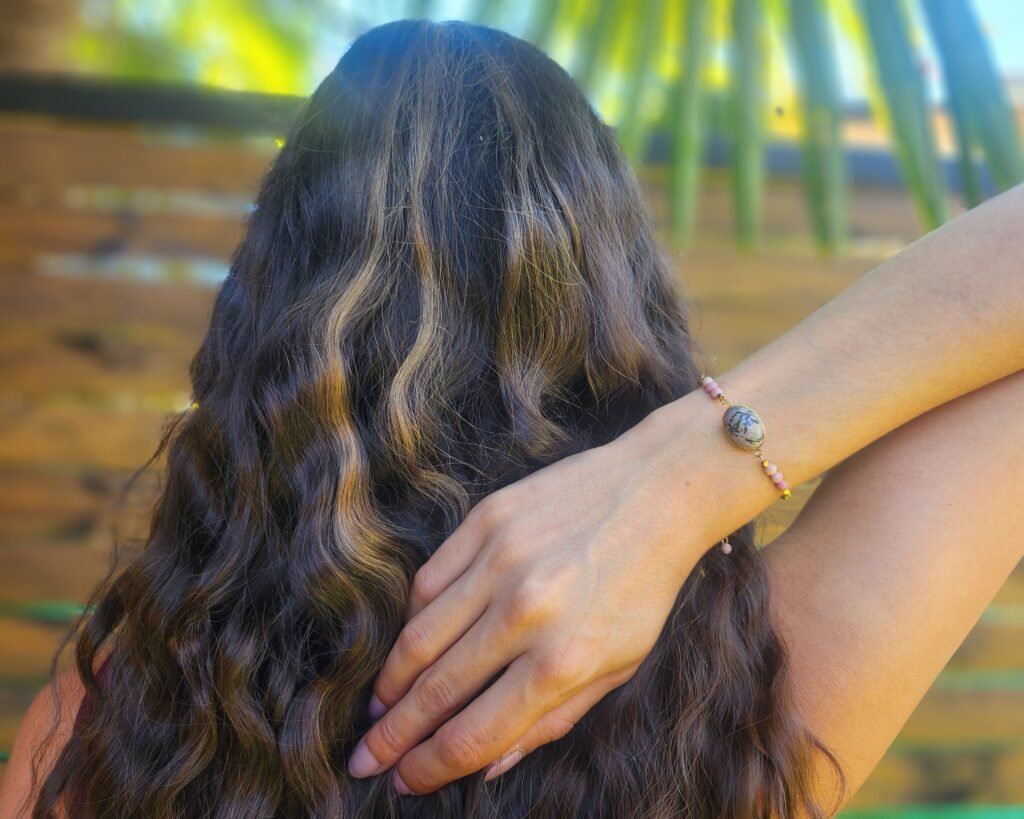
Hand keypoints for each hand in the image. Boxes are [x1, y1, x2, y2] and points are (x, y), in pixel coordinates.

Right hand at [345, 422, 709, 794]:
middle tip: (365, 757)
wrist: (658, 491)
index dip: (430, 767)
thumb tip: (489, 765)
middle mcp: (525, 612)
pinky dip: (410, 618)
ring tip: (380, 706)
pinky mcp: (487, 520)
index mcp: (563, 660)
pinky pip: (428, 580)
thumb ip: (552, 721)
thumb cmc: (643, 587)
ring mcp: (501, 560)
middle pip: (435, 690)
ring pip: (419, 636)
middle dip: (392, 734)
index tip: (403, 781)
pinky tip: (408, 642)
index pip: (474, 733)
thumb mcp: (618, 666)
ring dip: (392, 681)